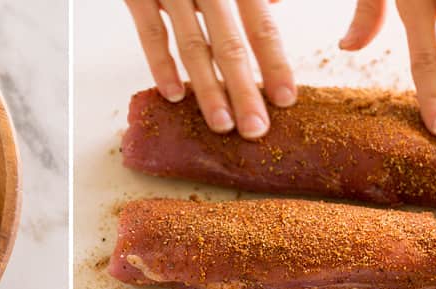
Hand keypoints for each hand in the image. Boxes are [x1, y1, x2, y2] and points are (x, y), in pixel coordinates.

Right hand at [124, 0, 296, 139]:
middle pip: (231, 43)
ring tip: (222, 125)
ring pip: (193, 44)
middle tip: (256, 130)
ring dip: (208, 89)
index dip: (275, 63)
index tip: (286, 99)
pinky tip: (174, 95)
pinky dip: (160, 65)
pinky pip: (150, 32)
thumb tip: (275, 8)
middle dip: (245, 91)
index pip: (262, 23)